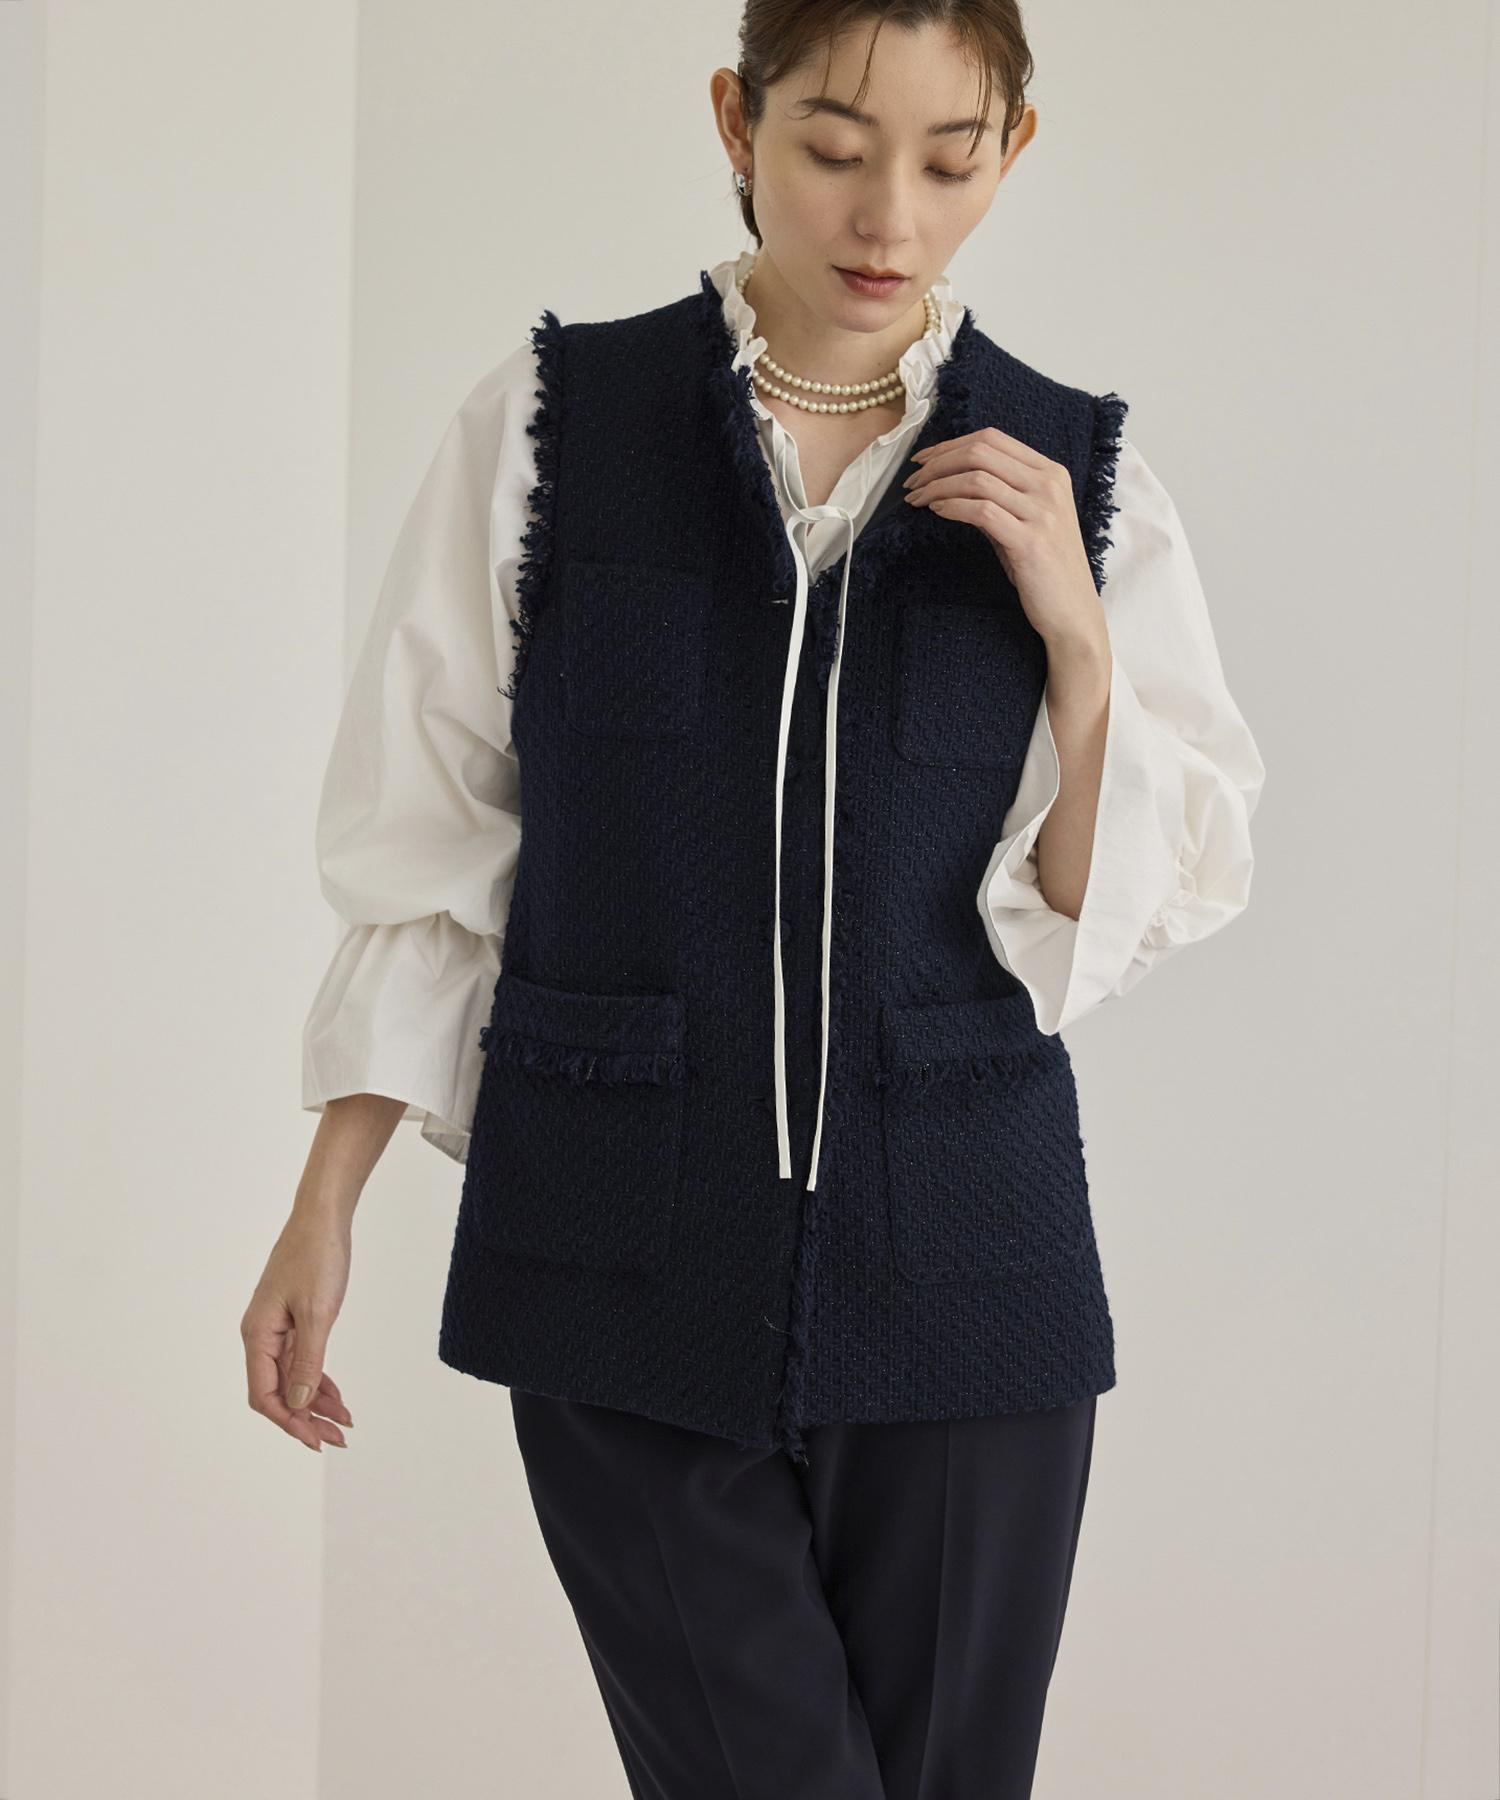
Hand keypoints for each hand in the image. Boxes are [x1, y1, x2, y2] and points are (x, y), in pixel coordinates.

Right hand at [241, 1212, 353, 1452]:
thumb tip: (299, 1402)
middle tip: (338, 1438)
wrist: (323, 1217)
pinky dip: (319, 1380)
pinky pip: (302, 1360)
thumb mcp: (317, 1313)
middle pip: (277, 1392)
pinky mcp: (293, 1320)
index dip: (289, 1422)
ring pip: (292, 1379)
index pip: (264, 1395)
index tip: (316, 1440)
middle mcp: (261, 1336)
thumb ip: (309, 1360)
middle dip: (306, 1418)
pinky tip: (337, 1397)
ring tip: (344, 1423)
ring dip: (316, 1402)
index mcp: (258, 1335)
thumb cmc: (316, 1257)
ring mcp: (277, 1329)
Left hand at [903, 427, 1105, 649]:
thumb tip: (951, 482)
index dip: (951, 444)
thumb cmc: (1045, 569)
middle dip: (937, 463)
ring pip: (977, 479)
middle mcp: (1049, 486)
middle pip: (981, 453)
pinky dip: (952, 506)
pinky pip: (981, 511)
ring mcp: (1042, 512)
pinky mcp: (1030, 541)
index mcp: (1051, 473)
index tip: (923, 459)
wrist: (1072, 611)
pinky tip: (937, 511)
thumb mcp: (1025, 521)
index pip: (992, 439)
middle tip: (912, 481)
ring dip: (937, 486)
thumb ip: (998, 497)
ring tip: (917, 499)